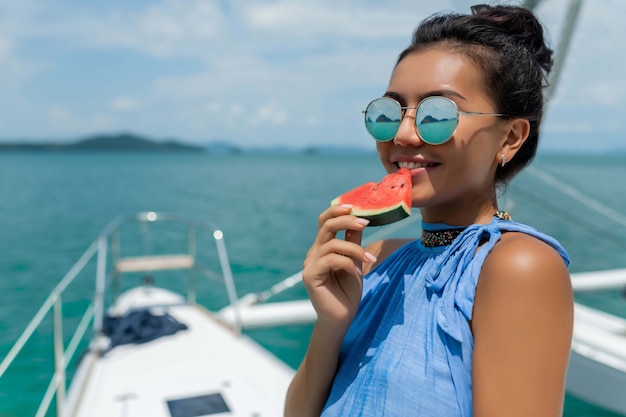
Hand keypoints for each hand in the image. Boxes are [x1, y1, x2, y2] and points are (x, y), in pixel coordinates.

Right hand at [302, 204, 376, 328]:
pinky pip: (331, 260)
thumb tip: (359, 220)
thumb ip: (353, 242)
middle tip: (364, 222)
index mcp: (322, 247)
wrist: (341, 318)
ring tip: (370, 260)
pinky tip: (357, 272)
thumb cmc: (348, 291)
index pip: (325, 221)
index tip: (354, 206)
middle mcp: (314, 253)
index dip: (337, 211)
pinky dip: (348, 263)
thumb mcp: (355, 262)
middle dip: (346, 220)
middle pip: (325, 225)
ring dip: (355, 249)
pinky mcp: (310, 276)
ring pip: (332, 244)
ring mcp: (310, 264)